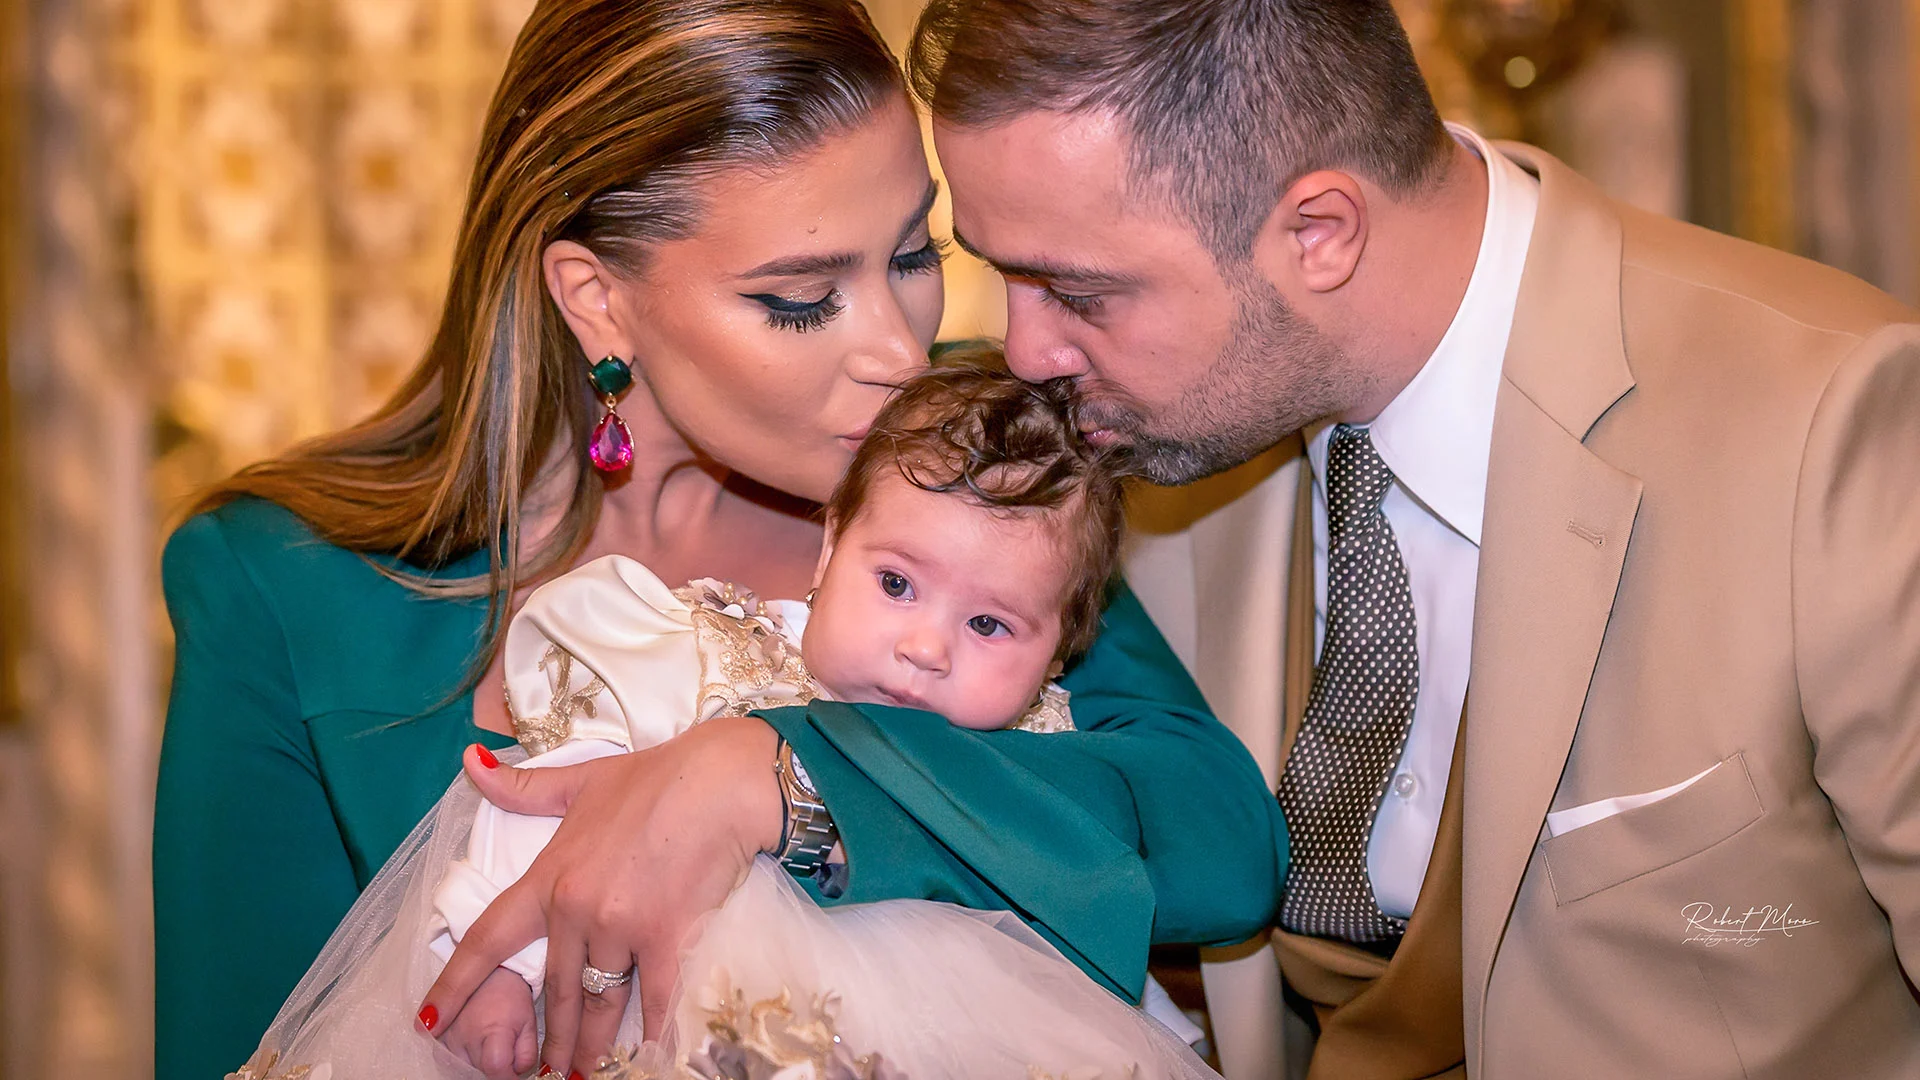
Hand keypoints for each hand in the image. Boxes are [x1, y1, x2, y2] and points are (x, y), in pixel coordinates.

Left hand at [419, 716, 783, 1077]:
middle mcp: (578, 910)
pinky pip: (652, 999)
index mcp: (550, 876)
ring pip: (598, 1003)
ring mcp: (622, 929)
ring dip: (587, 1047)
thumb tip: (470, 764)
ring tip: (579, 1076)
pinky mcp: (668, 940)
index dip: (455, 984)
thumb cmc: (655, 777)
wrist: (719, 782)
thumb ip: (523, 788)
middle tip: (537, 1071)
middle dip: (546, 1038)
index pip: (489, 939)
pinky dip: (648, 1032)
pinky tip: (644, 1055)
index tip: (430, 1020)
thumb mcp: (581, 780)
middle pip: (554, 990)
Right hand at [442, 965, 537, 1079]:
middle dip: (492, 1066)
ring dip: (475, 1061)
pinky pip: (446, 1057)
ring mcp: (446, 1033)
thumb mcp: (529, 1023)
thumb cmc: (511, 993)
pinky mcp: (435, 1032)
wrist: (488, 968)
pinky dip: (459, 1055)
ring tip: (486, 1037)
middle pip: (478, 1071)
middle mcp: (464, 1033)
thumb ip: (526, 1054)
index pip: (495, 1069)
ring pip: (461, 1067)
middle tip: (502, 1044)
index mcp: (492, 1029)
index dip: (507, 1075)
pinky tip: (471, 1039)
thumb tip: (517, 1074)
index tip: (513, 1069)